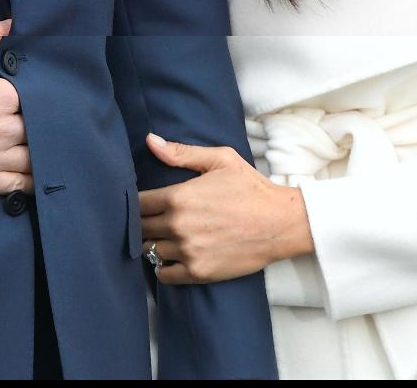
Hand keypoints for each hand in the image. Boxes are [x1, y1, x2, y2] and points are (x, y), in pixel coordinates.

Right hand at [0, 20, 31, 194]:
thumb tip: (11, 23)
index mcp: (3, 95)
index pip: (35, 97)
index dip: (34, 97)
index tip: (28, 98)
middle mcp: (4, 127)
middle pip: (36, 128)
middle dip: (37, 124)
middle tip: (36, 122)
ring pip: (33, 158)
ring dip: (39, 152)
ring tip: (41, 149)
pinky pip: (20, 185)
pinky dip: (32, 182)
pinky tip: (37, 175)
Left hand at [138, 132, 313, 284]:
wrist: (280, 223)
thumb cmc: (250, 187)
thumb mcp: (219, 159)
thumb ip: (180, 152)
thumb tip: (149, 140)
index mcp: (179, 197)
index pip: (139, 203)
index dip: (136, 202)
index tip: (142, 201)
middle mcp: (178, 226)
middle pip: (141, 228)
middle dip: (142, 222)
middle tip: (150, 219)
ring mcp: (188, 252)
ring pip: (150, 250)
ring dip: (152, 243)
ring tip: (160, 236)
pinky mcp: (199, 272)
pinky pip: (164, 275)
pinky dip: (162, 267)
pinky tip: (169, 257)